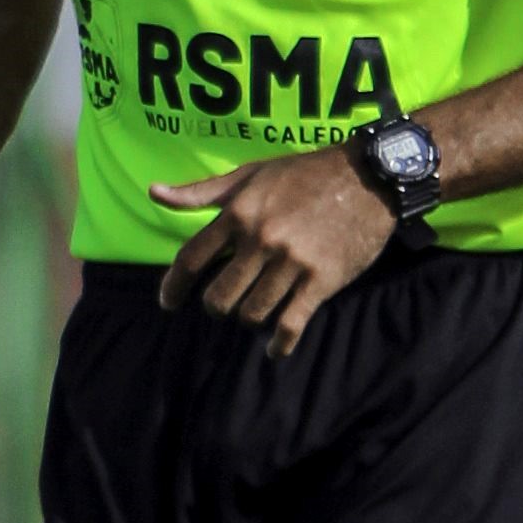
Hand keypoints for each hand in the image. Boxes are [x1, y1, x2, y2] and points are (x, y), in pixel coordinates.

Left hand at [152, 145, 393, 355]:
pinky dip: (279, 344)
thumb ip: (202, 191)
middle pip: (219, 297)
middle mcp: (261, 239)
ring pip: (252, 313)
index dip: (173, 286)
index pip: (192, 259)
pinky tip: (275, 348)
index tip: (167, 302)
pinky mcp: (321, 280)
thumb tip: (154, 193)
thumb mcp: (251, 173)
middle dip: (216, 307)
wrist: (368, 176)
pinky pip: (291, 325)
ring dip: (249, 320)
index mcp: (239, 213)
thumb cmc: (304, 173)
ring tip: (255, 313)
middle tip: (223, 305)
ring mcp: (292, 262)